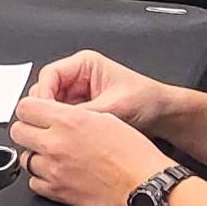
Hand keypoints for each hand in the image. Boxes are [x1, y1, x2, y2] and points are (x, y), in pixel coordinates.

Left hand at [10, 96, 168, 205]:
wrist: (143, 184)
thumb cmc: (132, 153)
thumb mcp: (104, 117)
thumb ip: (72, 113)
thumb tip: (53, 113)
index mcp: (69, 120)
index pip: (25, 107)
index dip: (30, 109)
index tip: (34, 113)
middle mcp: (56, 143)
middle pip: (18, 131)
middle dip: (28, 130)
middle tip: (41, 133)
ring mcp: (53, 169)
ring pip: (25, 158)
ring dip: (36, 154)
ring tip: (54, 155)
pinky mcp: (56, 192)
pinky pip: (33, 181)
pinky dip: (42, 177)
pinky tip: (57, 172)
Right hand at [28, 49, 173, 131]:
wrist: (163, 114)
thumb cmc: (146, 100)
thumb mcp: (114, 106)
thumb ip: (85, 113)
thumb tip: (60, 123)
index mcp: (84, 64)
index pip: (49, 76)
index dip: (43, 96)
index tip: (44, 115)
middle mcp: (77, 78)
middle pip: (45, 92)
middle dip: (46, 112)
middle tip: (49, 130)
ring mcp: (77, 95)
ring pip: (50, 109)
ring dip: (54, 122)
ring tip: (61, 137)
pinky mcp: (80, 112)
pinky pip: (62, 121)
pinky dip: (62, 130)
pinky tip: (68, 140)